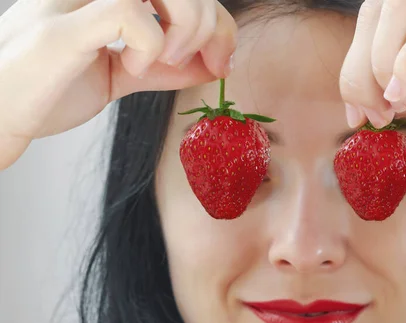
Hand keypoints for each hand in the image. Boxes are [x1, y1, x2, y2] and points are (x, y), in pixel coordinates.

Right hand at [0, 0, 236, 169]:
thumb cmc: (46, 92)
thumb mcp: (117, 77)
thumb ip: (159, 69)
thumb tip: (208, 66)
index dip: (215, 17)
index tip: (220, 60)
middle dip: (212, 20)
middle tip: (211, 63)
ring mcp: (73, 3)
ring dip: (185, 24)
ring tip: (166, 61)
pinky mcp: (61, 30)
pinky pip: (127, 11)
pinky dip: (148, 43)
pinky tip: (133, 68)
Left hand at [340, 0, 405, 127]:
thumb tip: (385, 101)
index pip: (376, 17)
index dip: (354, 65)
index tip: (358, 112)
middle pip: (376, 9)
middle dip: (357, 68)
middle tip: (367, 115)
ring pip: (398, 7)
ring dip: (376, 63)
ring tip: (386, 106)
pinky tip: (401, 94)